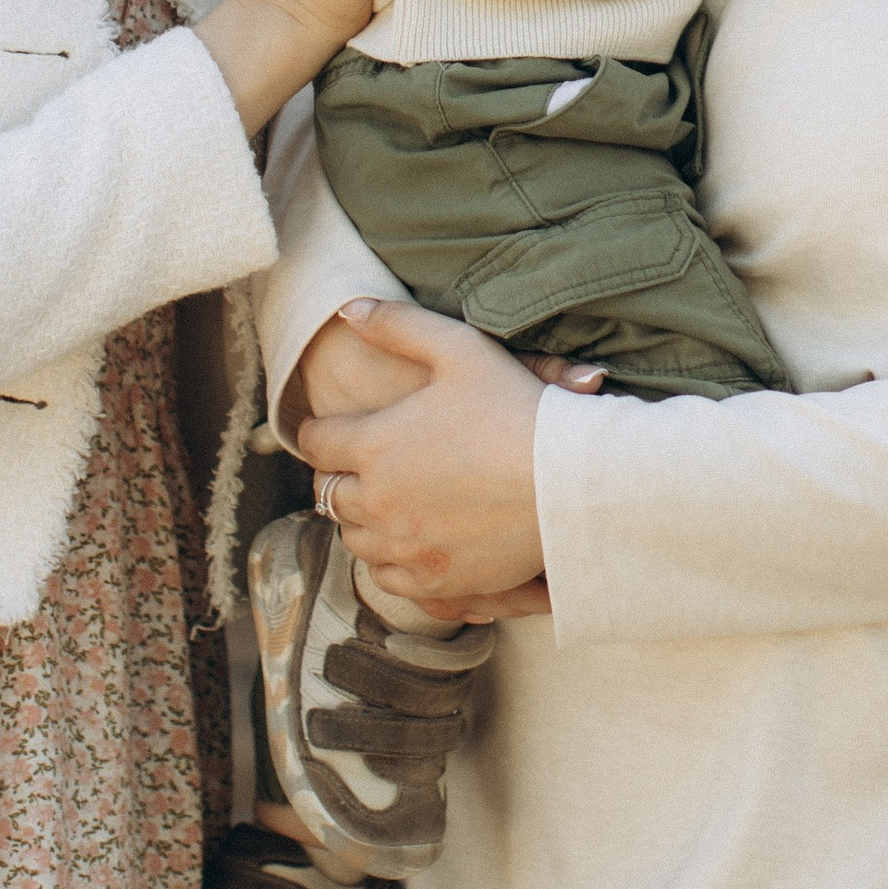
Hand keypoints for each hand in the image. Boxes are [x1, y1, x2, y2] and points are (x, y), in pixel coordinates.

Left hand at [296, 298, 555, 615]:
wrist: (572, 482)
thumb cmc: (518, 409)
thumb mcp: (459, 348)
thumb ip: (398, 325)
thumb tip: (347, 308)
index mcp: (373, 445)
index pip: (316, 443)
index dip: (319, 432)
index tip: (327, 430)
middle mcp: (378, 502)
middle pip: (330, 493)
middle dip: (339, 476)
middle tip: (356, 466)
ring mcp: (405, 547)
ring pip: (354, 539)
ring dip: (361, 519)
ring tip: (383, 503)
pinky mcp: (435, 580)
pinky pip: (387, 578)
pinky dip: (389, 560)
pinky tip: (408, 541)